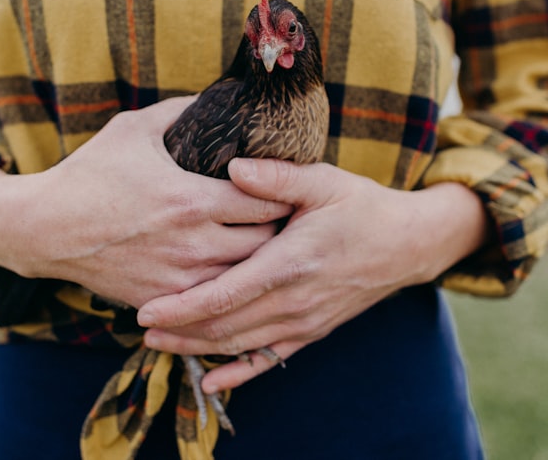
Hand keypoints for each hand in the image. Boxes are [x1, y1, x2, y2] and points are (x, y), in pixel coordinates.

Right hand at [0, 97, 292, 307]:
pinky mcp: (164, 301)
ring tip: (264, 245)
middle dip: (278, 230)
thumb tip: (219, 94)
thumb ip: (181, 110)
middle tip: (282, 218)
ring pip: (246, 278)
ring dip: (257, 261)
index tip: (287, 187)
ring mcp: (180, 279)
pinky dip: (227, 286)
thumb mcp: (135, 128)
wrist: (44, 229)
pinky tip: (231, 271)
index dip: (285, 193)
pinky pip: (215, 301)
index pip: (268, 201)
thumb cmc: (91, 173)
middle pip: (267, 244)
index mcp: (193, 200)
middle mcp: (193, 245)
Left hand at [136, 158, 486, 392]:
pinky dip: (238, 372)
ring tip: (159, 344)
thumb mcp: (324, 182)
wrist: (408, 245)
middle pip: (225, 326)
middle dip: (179, 330)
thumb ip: (278, 177)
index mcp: (291, 263)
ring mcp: (304, 321)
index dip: (183, 306)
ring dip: (198, 347)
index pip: (225, 294)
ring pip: (241, 344)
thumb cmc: (362, 207)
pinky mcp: (311, 331)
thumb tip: (232, 166)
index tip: (146, 308)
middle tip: (139, 325)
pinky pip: (269, 359)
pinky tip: (211, 381)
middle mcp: (295, 301)